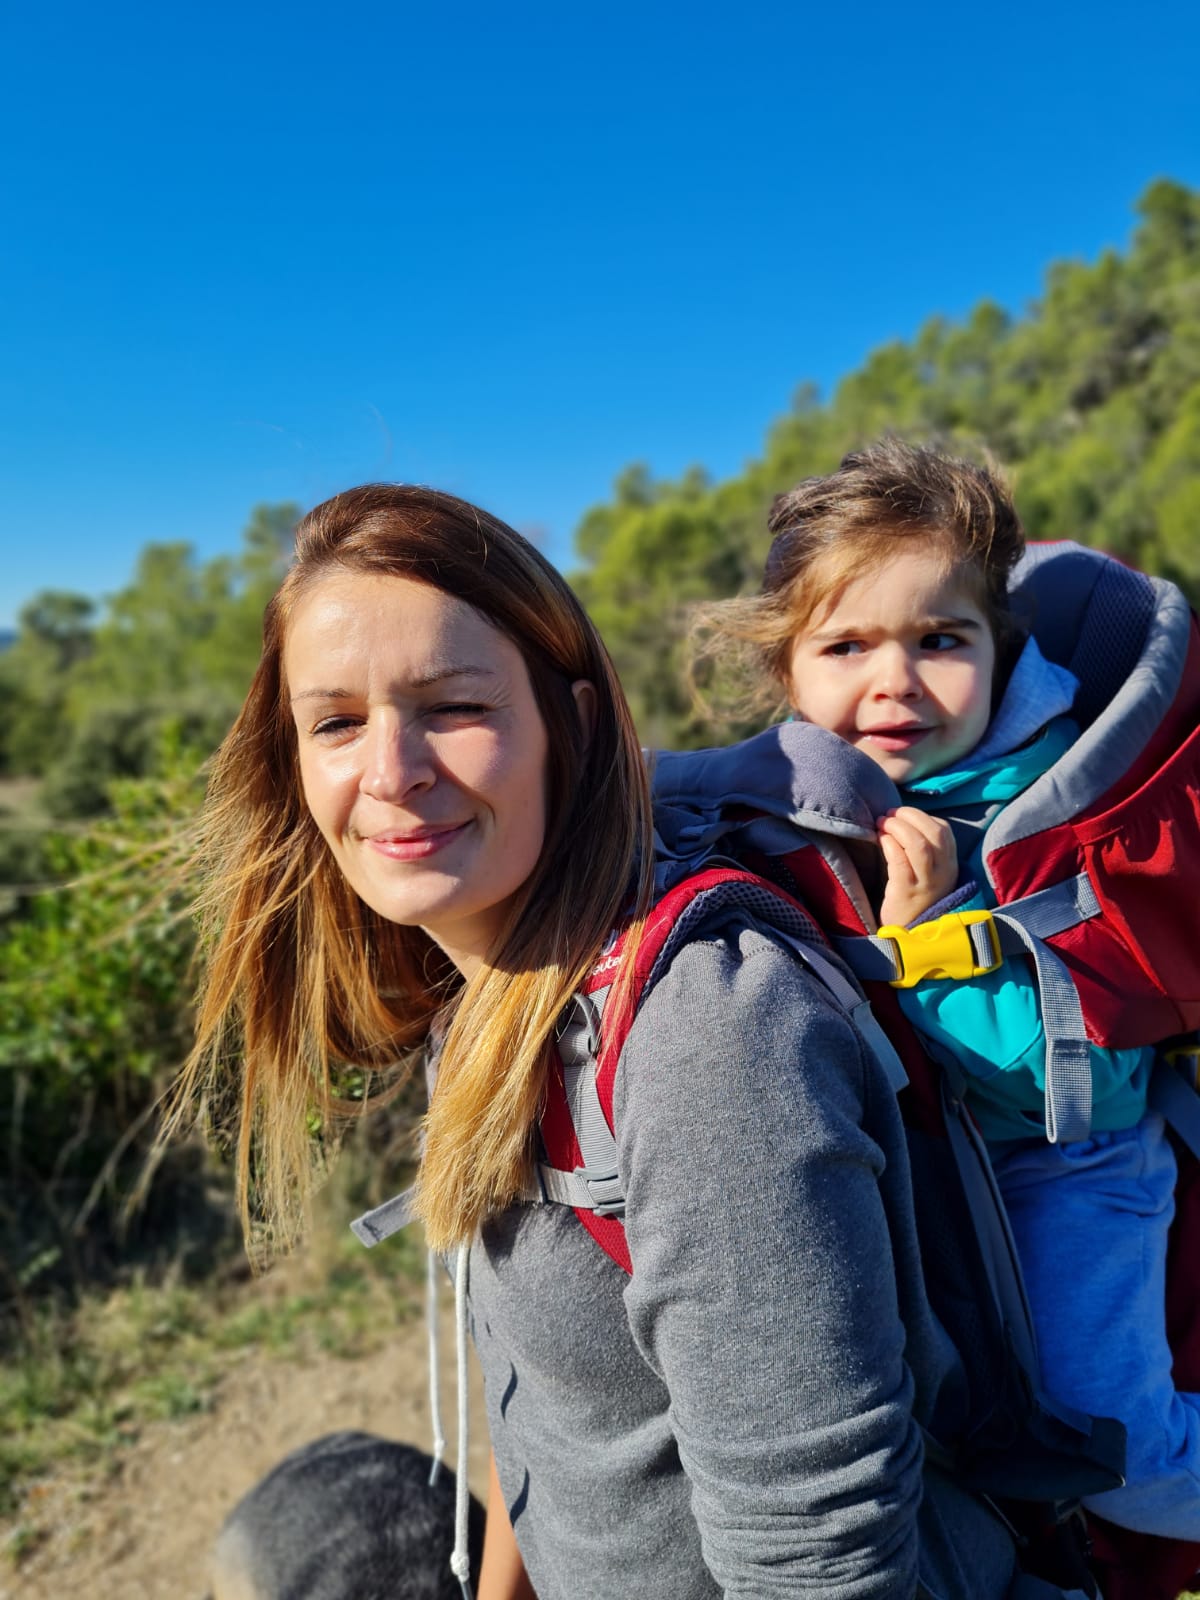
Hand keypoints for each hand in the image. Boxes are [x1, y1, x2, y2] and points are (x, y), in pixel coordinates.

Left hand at [876, 807, 957, 926]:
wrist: (910, 938)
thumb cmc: (914, 900)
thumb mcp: (927, 875)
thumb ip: (920, 851)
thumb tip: (897, 820)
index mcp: (949, 865)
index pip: (943, 830)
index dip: (921, 817)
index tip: (902, 815)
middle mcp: (943, 872)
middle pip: (933, 832)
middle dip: (909, 816)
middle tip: (888, 814)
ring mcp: (926, 883)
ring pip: (919, 845)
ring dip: (898, 827)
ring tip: (882, 823)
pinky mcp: (907, 892)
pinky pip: (900, 861)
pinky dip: (889, 844)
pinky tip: (880, 839)